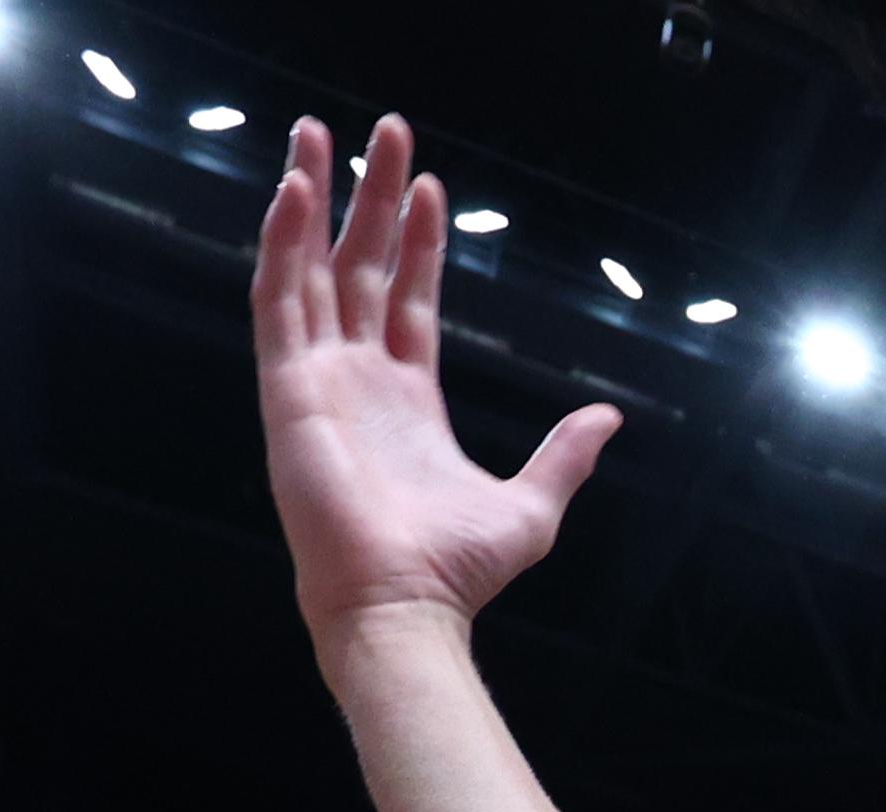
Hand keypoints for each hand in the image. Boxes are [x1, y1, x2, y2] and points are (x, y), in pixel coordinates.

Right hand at [253, 114, 619, 649]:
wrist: (407, 606)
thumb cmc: (457, 570)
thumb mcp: (532, 503)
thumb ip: (566, 455)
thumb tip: (608, 417)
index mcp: (407, 399)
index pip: (408, 298)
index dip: (417, 241)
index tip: (429, 186)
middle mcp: (357, 380)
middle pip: (358, 265)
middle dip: (367, 196)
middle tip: (380, 130)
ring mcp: (318, 380)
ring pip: (309, 267)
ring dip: (310, 199)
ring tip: (316, 134)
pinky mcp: (287, 390)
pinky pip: (277, 301)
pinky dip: (279, 245)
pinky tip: (289, 193)